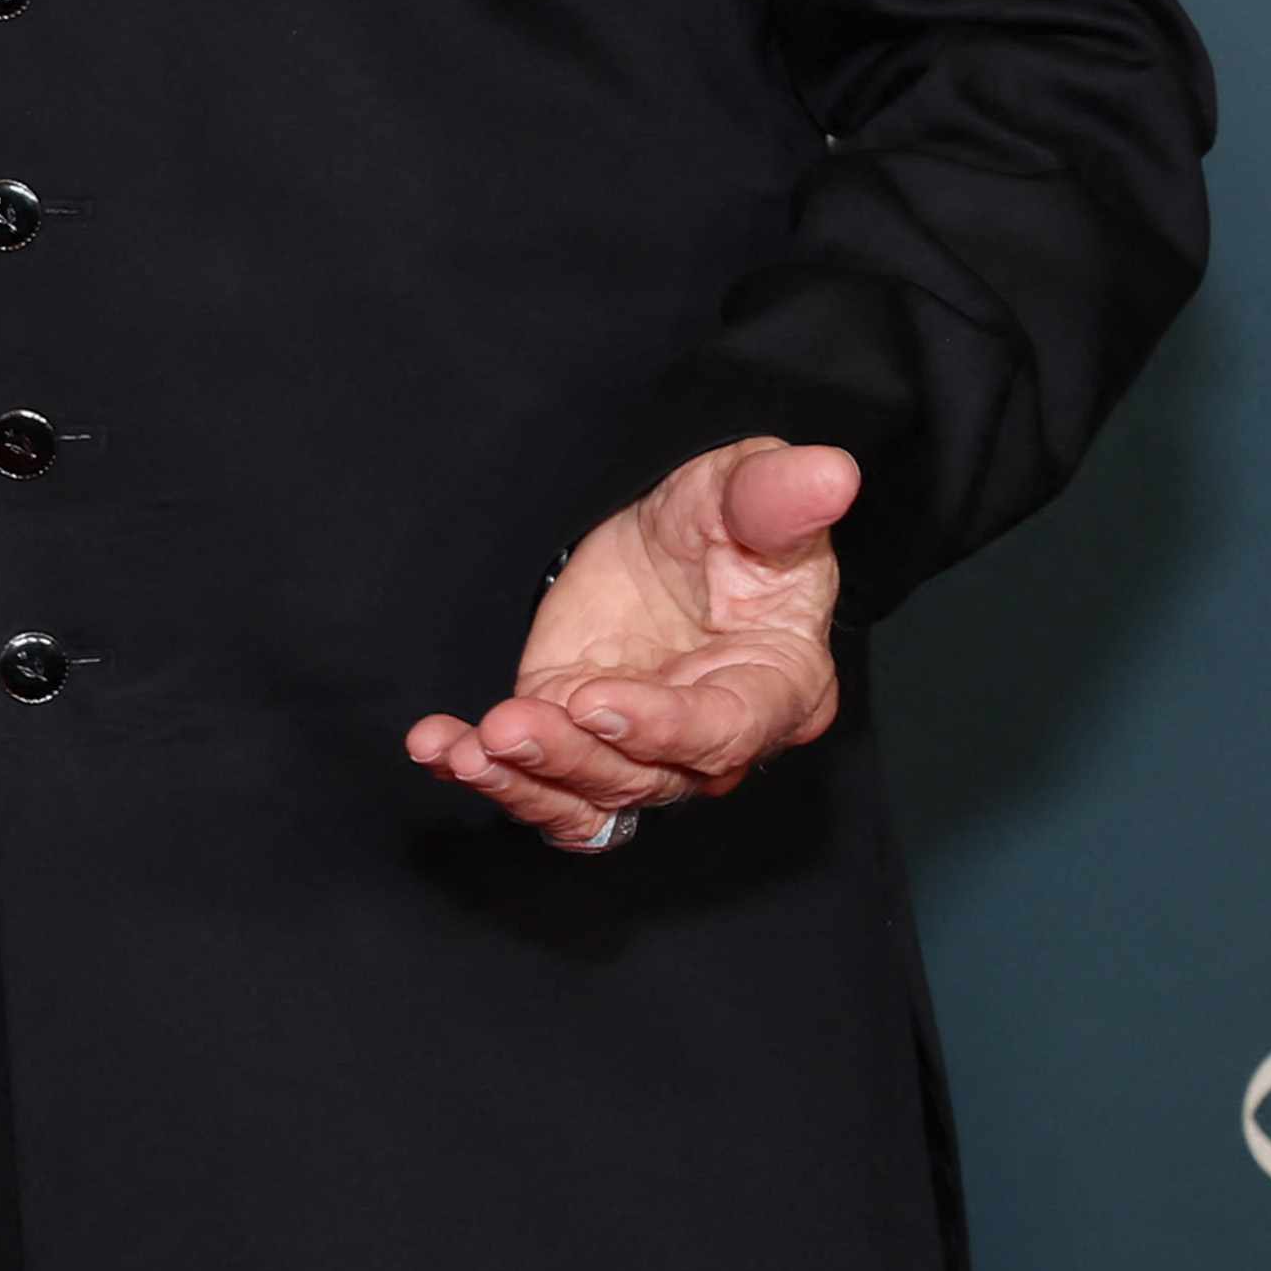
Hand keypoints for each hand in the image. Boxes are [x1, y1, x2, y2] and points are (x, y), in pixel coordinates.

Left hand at [402, 437, 855, 853]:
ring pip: (589, 797)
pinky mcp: (581, 743)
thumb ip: (780, 495)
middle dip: (572, 757)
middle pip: (648, 776)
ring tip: (465, 750)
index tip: (595, 701)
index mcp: (776, 687)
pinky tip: (438, 749)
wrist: (674, 540)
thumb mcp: (747, 492)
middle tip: (509, 726)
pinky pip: (541, 787)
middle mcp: (712, 740)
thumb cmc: (732, 522)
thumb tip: (832, 472)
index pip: (726, 730)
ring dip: (523, 781)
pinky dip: (490, 777)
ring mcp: (641, 750)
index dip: (663, 728)